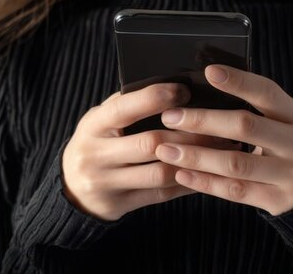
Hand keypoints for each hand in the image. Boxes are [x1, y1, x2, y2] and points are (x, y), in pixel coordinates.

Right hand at [61, 83, 240, 220]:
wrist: (71, 189)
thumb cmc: (97, 142)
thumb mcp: (101, 120)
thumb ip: (128, 106)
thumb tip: (172, 86)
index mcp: (92, 126)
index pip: (124, 109)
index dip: (155, 98)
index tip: (184, 90)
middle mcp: (95, 155)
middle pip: (149, 144)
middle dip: (188, 134)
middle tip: (218, 125)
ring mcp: (106, 183)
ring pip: (160, 173)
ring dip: (194, 160)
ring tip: (221, 148)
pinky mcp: (120, 205)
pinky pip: (162, 195)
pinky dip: (188, 182)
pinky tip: (208, 171)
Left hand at [154, 64, 292, 215]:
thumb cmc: (281, 143)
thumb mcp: (278, 120)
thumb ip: (252, 106)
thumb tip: (206, 80)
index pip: (268, 93)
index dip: (239, 81)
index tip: (209, 71)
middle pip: (247, 127)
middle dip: (203, 121)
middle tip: (170, 117)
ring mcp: (291, 175)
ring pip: (236, 163)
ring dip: (197, 155)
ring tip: (165, 149)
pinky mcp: (279, 201)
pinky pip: (235, 191)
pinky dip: (205, 182)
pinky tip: (181, 174)